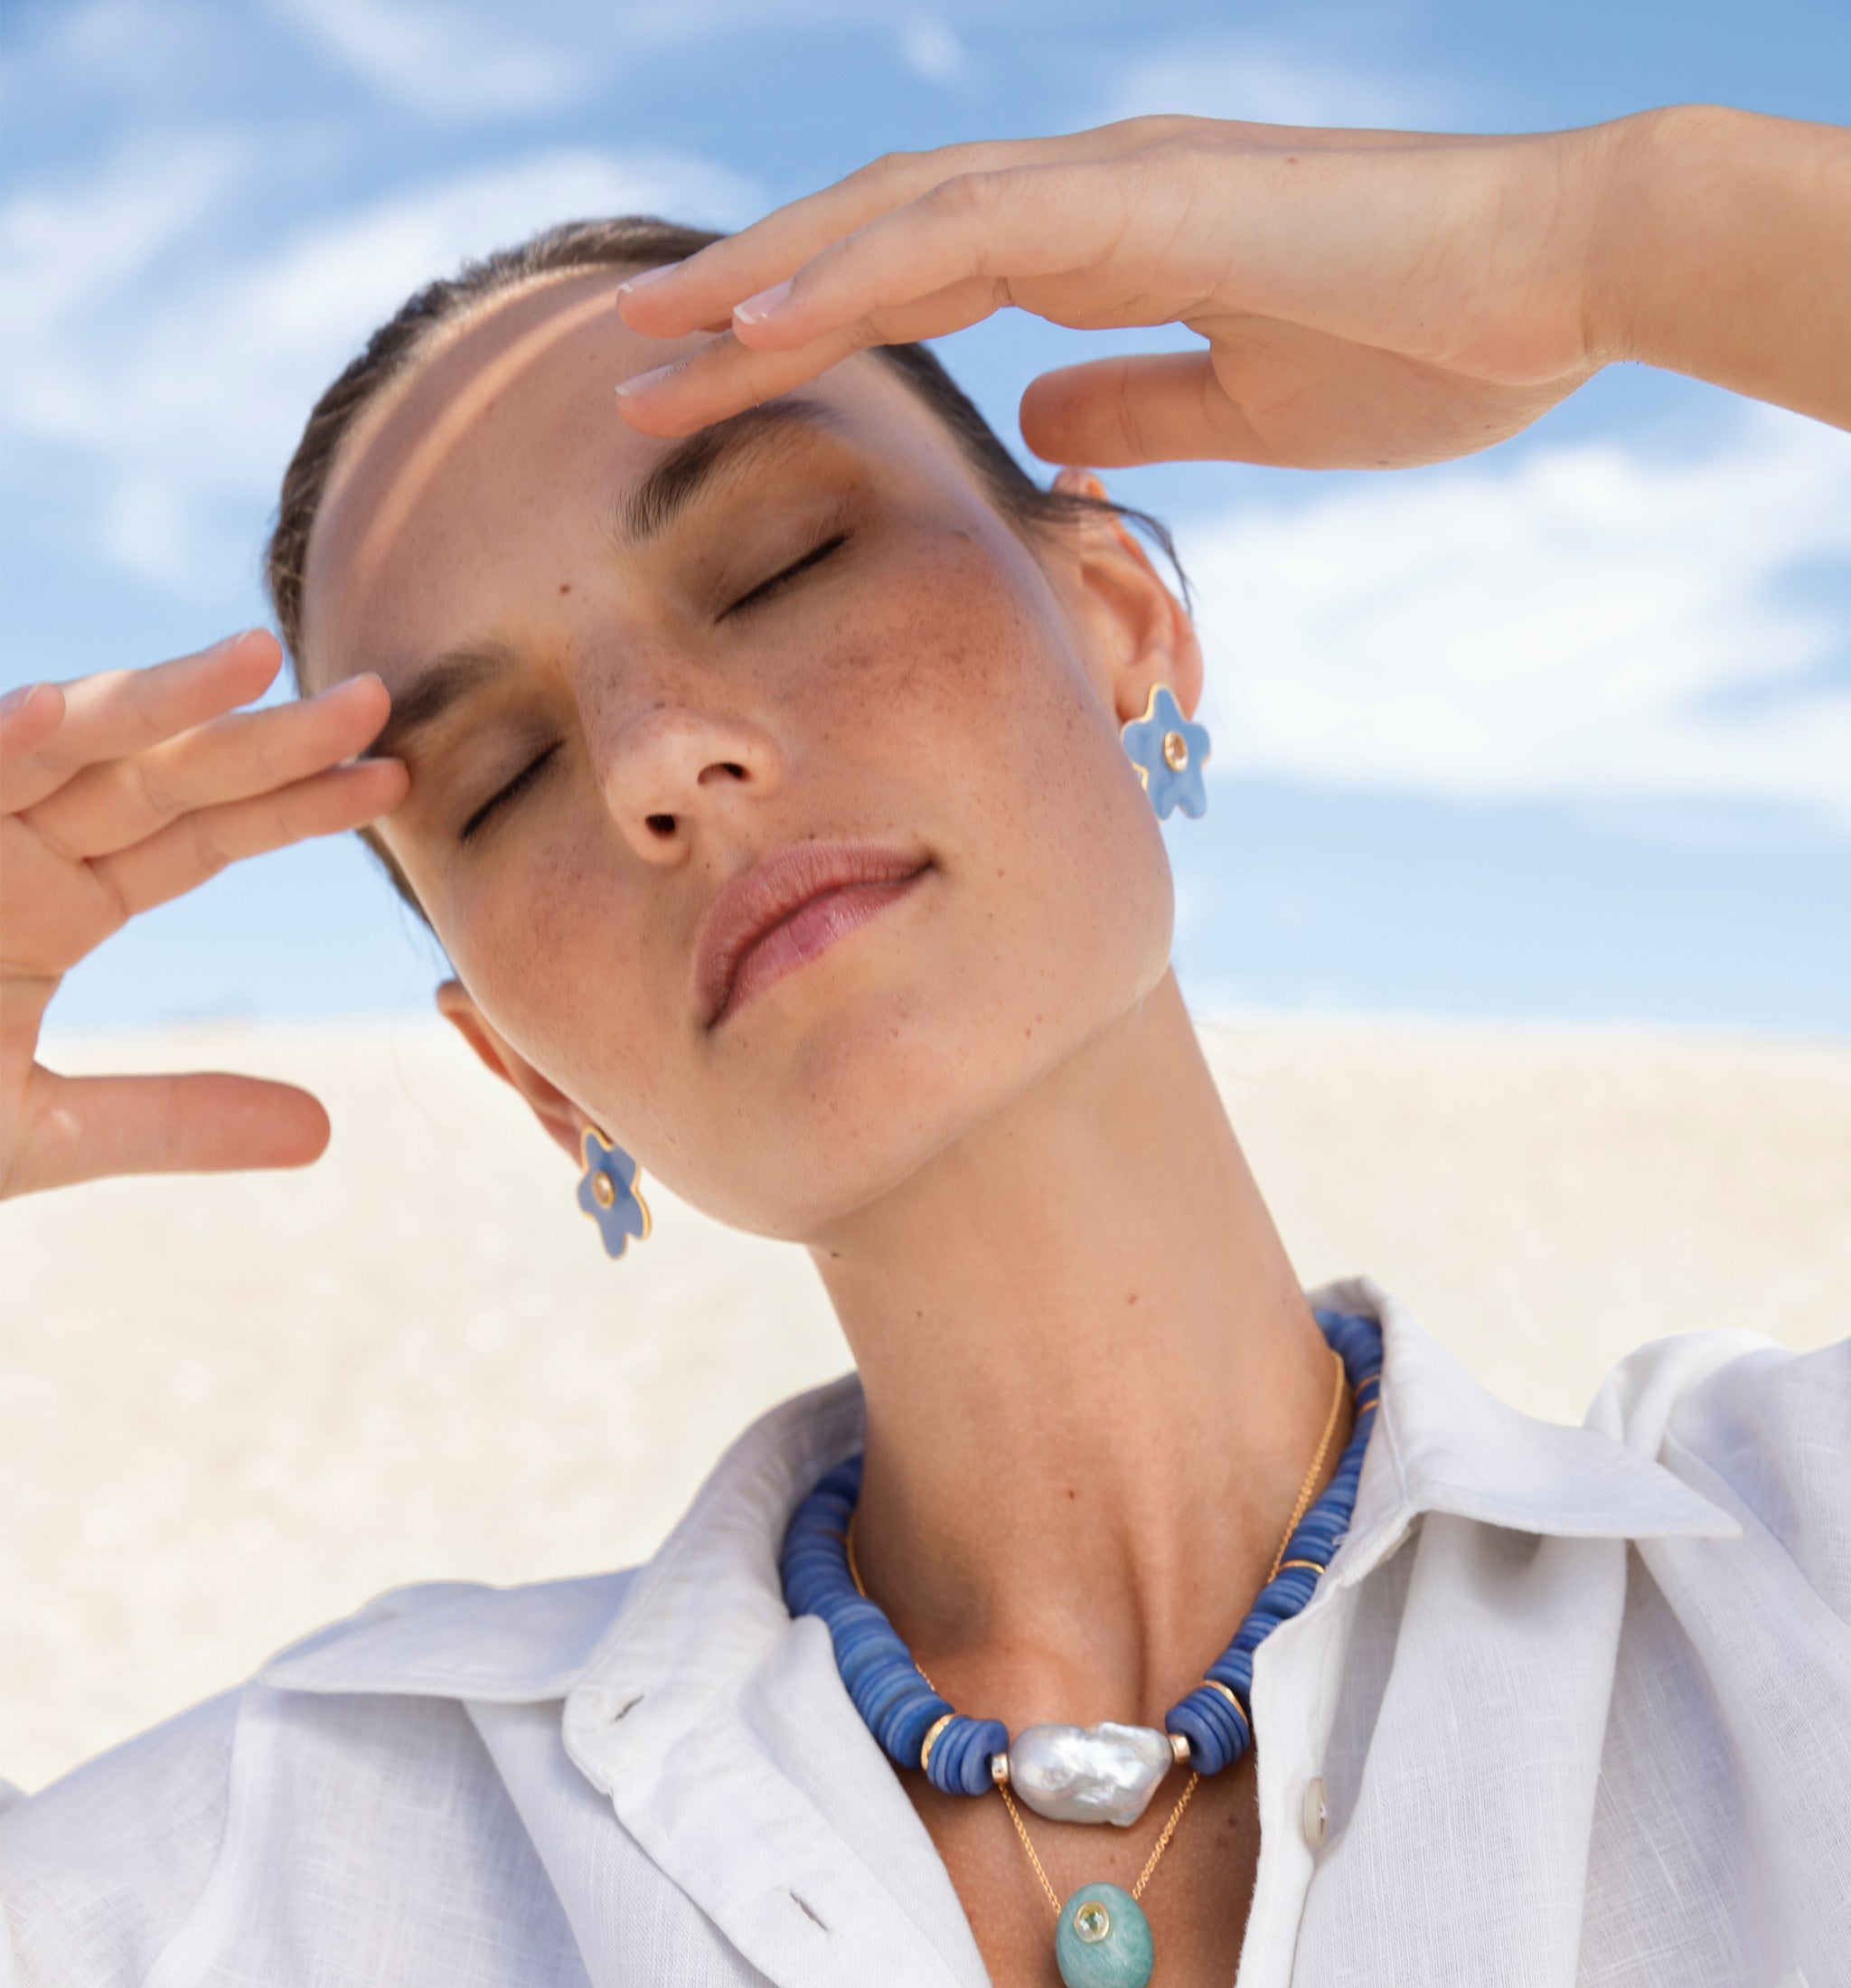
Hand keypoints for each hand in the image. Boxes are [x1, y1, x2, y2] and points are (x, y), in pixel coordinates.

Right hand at [0, 633, 403, 1197]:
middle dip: (265, 737)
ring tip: (252, 665)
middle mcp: (5, 846)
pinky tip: (41, 724)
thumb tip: (325, 1133)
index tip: (397, 777)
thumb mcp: (36, 1131)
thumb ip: (176, 1122)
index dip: (298, 806)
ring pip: (55, 742)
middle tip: (379, 697)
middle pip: (158, 776)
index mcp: (53, 904)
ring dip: (148, 702)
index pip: (200, 835)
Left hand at [613, 114, 1618, 468]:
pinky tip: (763, 317)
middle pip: (873, 242)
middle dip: (745, 305)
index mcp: (1109, 242)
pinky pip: (969, 229)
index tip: (709, 393)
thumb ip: (1138, 407)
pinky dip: (856, 270)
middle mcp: (1089, 195)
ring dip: (763, 281)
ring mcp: (1117, 184)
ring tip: (649, 344)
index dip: (808, 331)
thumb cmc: (1429, 344)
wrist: (1568, 280)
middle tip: (628, 370)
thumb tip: (1040, 428)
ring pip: (892, 220)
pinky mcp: (1154, 201)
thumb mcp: (1248, 407)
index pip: (918, 281)